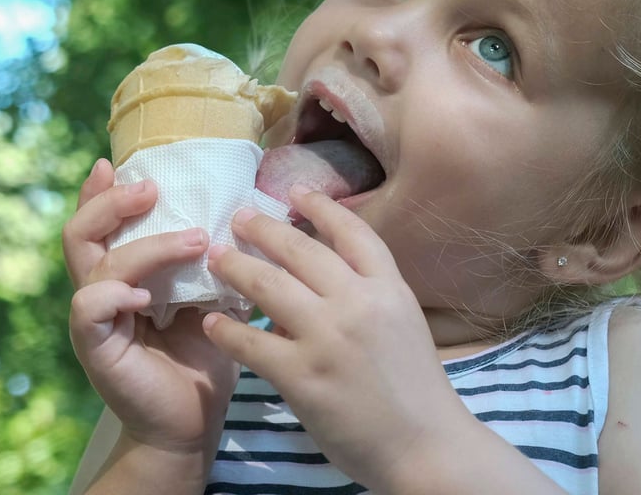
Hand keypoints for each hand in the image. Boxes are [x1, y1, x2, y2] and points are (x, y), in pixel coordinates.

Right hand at [62, 158, 240, 457]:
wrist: (192, 423)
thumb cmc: (203, 357)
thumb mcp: (214, 299)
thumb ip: (213, 262)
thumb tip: (247, 214)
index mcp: (124, 275)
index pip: (101, 224)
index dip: (103, 192)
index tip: (119, 163)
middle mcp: (102, 291)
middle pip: (81, 232)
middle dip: (111, 203)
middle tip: (151, 188)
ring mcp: (96, 319)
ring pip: (96, 263)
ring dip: (146, 245)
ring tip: (195, 241)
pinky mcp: (97, 348)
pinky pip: (90, 308)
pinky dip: (116, 293)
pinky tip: (147, 297)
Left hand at [202, 187, 471, 490]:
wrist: (427, 447)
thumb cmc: (417, 389)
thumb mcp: (402, 325)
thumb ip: (367, 295)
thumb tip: (318, 279)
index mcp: (389, 288)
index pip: (352, 232)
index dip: (321, 206)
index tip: (294, 192)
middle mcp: (359, 303)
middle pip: (301, 250)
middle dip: (263, 228)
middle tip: (238, 219)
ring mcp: (328, 338)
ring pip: (269, 286)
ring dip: (236, 267)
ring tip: (216, 258)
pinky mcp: (303, 376)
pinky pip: (252, 342)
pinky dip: (228, 330)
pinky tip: (213, 323)